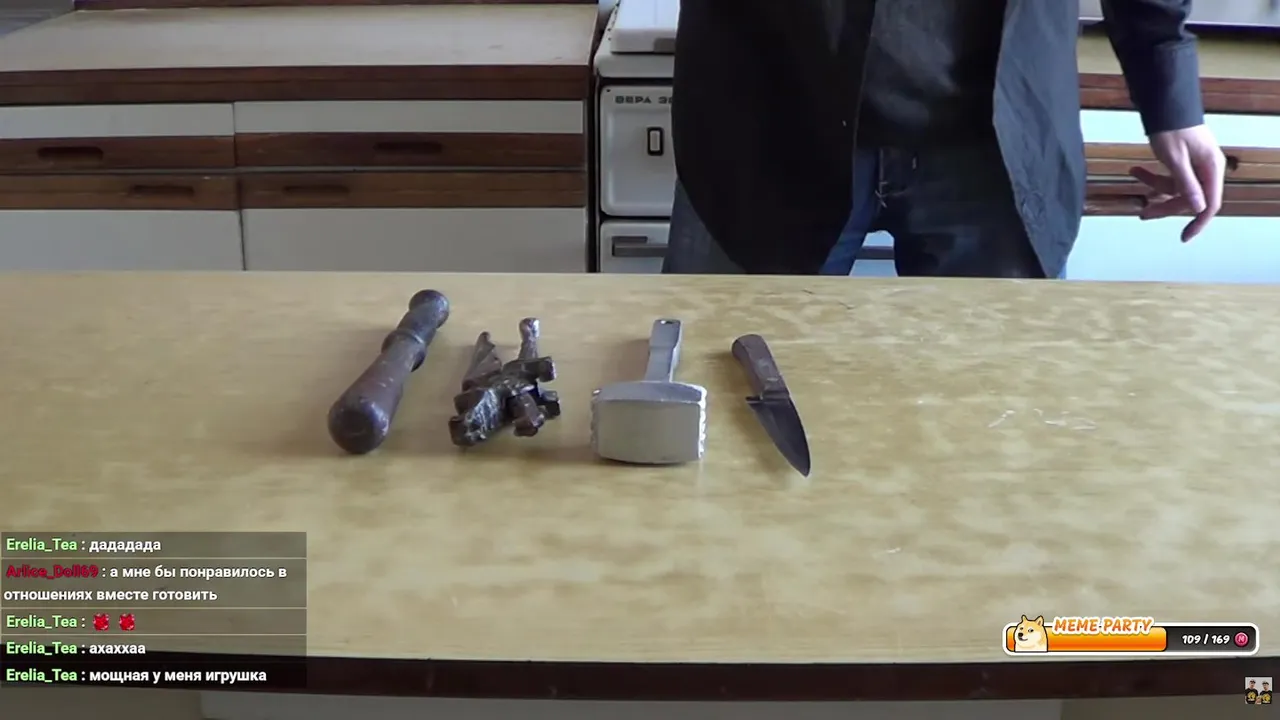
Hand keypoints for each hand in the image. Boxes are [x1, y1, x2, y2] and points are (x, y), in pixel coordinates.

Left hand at [1129, 124, 1226, 241]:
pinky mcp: (1184, 160)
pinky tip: (1136, 171)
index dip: (1197, 223)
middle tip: (1143, 215)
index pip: (1209, 205)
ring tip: (1135, 179)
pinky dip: (1154, 176)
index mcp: (1211, 169)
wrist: (1166, 103)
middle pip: (1189, 199)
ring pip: (1177, 188)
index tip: (1183, 238)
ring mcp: (1196, 164)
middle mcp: (1207, 169)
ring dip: (1155, 189)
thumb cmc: (1172, 128)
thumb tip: (1198, 209)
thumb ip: (1187, 184)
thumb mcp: (1176, 159)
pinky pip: (1171, 176)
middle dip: (1165, 206)